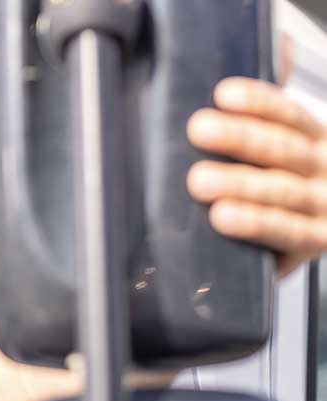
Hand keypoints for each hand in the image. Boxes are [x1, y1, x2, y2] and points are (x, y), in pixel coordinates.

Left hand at [186, 77, 326, 276]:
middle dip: (240, 138)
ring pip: (282, 191)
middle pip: (284, 148)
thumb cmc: (280, 192)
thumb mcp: (277, 150)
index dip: (258, 102)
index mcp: (315, 141)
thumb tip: (279, 45)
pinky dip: (255, 223)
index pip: (289, 114)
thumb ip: (269, 109)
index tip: (221, 94)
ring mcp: (323, 207)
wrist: (308, 240)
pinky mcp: (314, 244)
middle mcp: (324, 169)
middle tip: (198, 129)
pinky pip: (286, 232)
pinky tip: (222, 217)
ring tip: (198, 180)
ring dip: (240, 183)